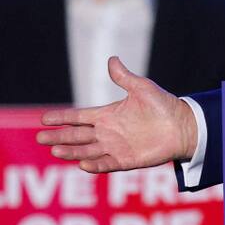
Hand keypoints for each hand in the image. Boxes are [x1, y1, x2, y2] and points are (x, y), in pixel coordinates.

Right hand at [37, 56, 197, 172]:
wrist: (183, 125)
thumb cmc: (164, 105)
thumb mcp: (142, 88)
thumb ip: (124, 77)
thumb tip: (112, 59)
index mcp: (108, 115)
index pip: (79, 117)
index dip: (62, 118)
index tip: (44, 119)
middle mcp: (108, 132)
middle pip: (77, 135)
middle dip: (59, 136)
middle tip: (41, 137)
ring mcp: (115, 147)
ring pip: (87, 151)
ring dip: (71, 151)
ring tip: (55, 149)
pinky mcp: (126, 160)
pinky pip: (106, 164)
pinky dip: (95, 165)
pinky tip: (82, 164)